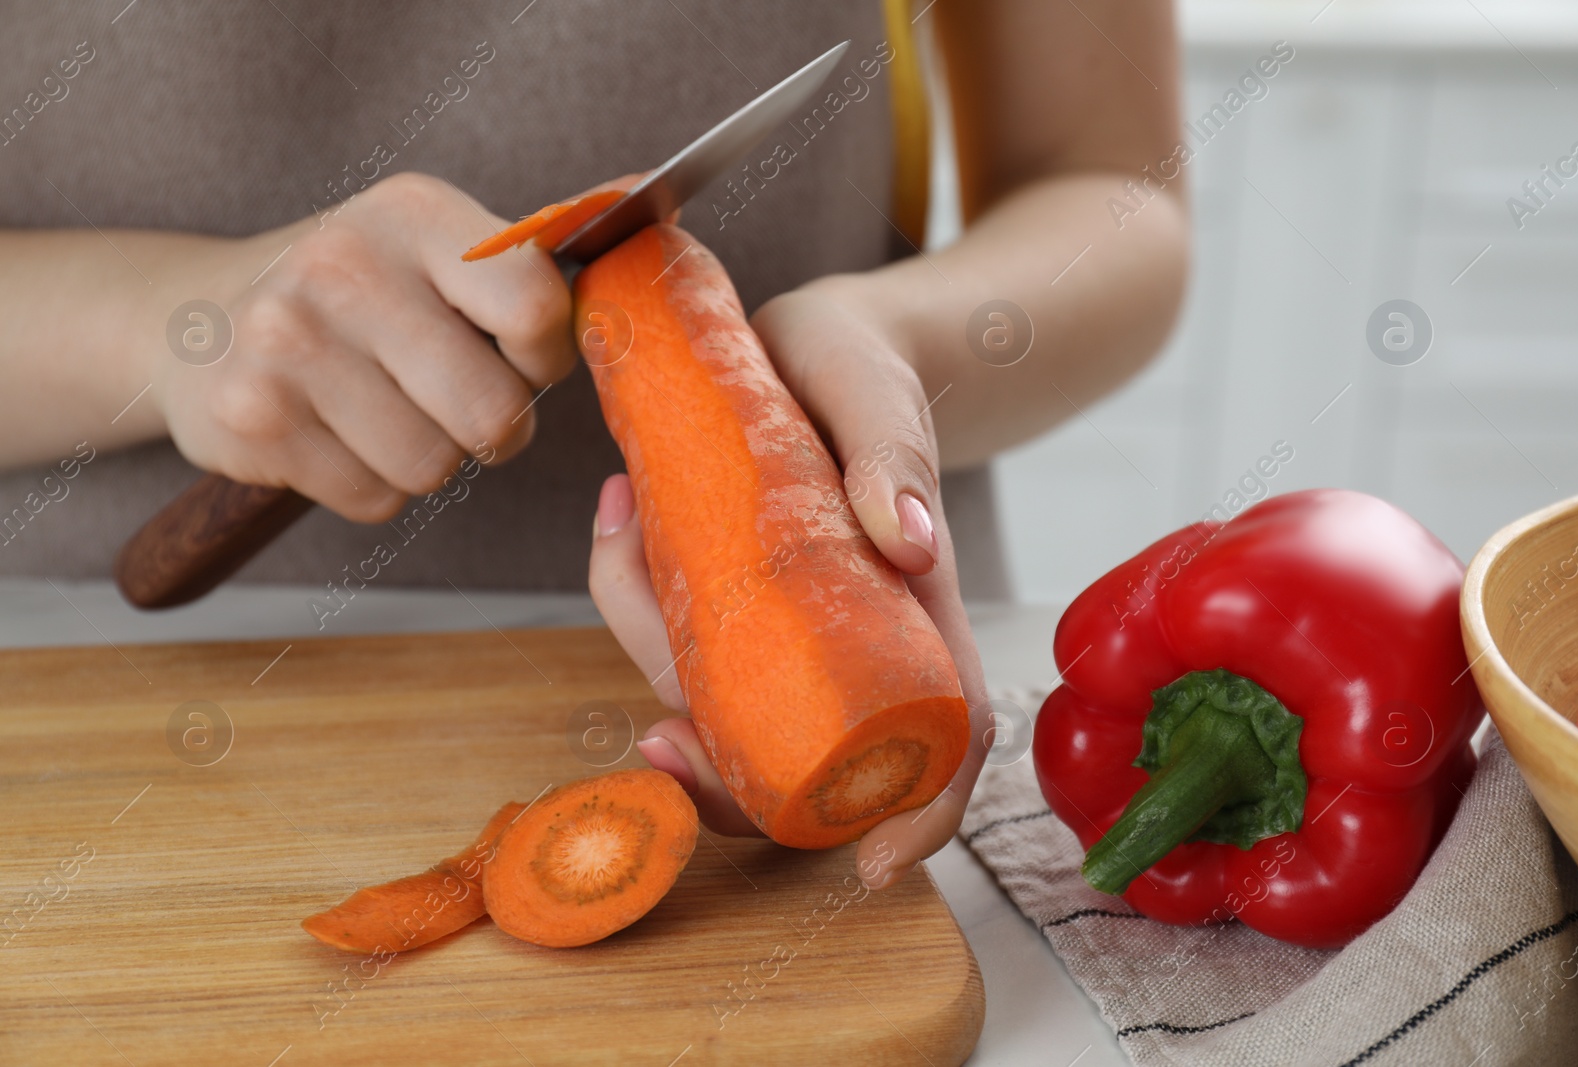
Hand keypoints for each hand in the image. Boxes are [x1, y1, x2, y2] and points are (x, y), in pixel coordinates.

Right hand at [150, 172, 574, 519]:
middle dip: (494, 427)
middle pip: (492, 413)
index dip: (547, 356)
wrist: (193, 317)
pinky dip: (371, 486)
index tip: (524, 356)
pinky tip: (336, 434)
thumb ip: (529, 263)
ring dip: (430, 460)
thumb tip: (646, 221)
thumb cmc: (354, 293)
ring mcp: (287, 343)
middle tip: (460, 401)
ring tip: (389, 411)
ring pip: (433, 466)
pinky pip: (372, 499)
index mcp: (414, 214)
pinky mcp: (250, 419)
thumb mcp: (431, 245)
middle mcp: (345, 268)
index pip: (534, 307)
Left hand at [588, 279, 992, 889]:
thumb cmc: (863, 365)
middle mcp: (851, 632)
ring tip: (623, 547)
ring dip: (656, 663)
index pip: (945, 733)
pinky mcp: (732, 590)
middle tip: (657, 747)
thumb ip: (894, 460)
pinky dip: (636, 601)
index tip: (875, 862)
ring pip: (724, 698)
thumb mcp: (877, 393)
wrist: (815, 336)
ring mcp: (786, 619)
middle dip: (728, 781)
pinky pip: (680, 632)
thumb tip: (910, 545)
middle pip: (810, 752)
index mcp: (914, 605)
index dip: (925, 810)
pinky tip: (616, 529)